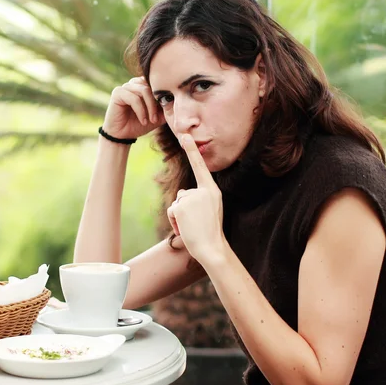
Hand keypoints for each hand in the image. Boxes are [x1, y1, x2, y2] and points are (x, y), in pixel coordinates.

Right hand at [102, 76, 165, 138]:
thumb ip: (165, 109)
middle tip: (158, 118)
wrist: (122, 135)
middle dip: (157, 102)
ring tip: (152, 120)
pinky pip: (134, 98)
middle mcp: (134, 83)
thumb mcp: (157, 117)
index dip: (163, 96)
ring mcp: (125, 87)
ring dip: (150, 107)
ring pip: (144, 90)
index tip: (167, 110)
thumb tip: (177, 102)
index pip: (157, 83)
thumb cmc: (138, 124)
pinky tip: (143, 121)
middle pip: (152, 85)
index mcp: (143, 86)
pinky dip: (141, 111)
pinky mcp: (118, 93)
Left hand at [166, 134, 225, 265]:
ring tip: (192, 227)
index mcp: (213, 191)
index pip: (200, 168)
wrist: (212, 248)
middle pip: (184, 194)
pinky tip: (185, 228)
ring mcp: (193, 197)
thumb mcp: (209, 211)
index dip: (192, 151)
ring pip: (177, 203)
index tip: (185, 136)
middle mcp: (204, 191)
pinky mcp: (182, 205)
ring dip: (179, 217)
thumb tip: (181, 193)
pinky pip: (172, 211)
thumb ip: (198, 199)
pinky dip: (174, 221)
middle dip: (185, 210)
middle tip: (197, 224)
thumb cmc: (210, 233)